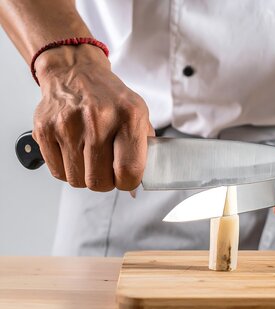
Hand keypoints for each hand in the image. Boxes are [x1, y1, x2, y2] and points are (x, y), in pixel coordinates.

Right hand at [32, 44, 153, 190]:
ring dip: (85, 176)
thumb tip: (136, 185)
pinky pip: (57, 172)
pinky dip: (67, 169)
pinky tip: (74, 151)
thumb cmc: (110, 99)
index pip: (129, 171)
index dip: (128, 182)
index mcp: (129, 116)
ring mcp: (68, 125)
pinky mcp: (45, 130)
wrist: (75, 73)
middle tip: (106, 168)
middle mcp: (98, 119)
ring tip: (89, 156)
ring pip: (77, 180)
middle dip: (105, 181)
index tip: (126, 178)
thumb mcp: (139, 116)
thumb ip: (144, 151)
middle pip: (99, 181)